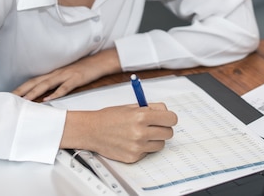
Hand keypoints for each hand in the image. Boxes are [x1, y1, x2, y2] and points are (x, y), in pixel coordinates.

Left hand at [12, 48, 120, 100]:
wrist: (100, 62)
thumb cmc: (83, 70)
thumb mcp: (67, 76)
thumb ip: (56, 85)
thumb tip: (45, 96)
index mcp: (53, 73)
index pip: (33, 81)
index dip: (21, 88)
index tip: (9, 96)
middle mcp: (57, 73)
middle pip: (35, 82)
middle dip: (21, 90)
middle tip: (9, 99)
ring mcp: (66, 75)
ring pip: (47, 84)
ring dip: (34, 92)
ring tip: (24, 100)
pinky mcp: (76, 78)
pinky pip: (65, 87)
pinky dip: (56, 93)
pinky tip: (48, 99)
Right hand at [61, 103, 178, 162]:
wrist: (92, 130)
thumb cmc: (110, 117)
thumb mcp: (131, 106)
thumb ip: (151, 108)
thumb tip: (166, 112)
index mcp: (142, 116)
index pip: (171, 119)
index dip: (170, 118)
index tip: (167, 118)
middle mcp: (141, 132)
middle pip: (169, 133)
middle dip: (164, 128)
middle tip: (155, 126)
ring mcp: (137, 146)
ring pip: (161, 144)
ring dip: (155, 139)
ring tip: (143, 133)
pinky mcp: (133, 157)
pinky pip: (148, 152)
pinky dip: (144, 147)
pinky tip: (133, 141)